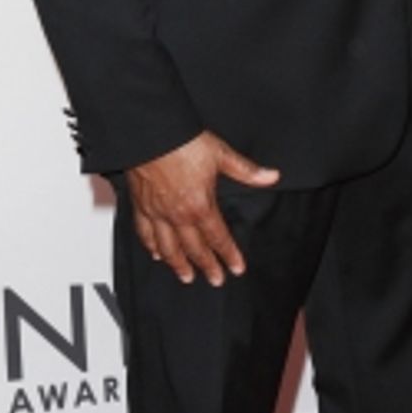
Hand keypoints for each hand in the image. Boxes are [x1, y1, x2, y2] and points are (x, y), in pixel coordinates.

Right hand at [128, 131, 279, 285]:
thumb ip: (247, 171)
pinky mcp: (141, 206)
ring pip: (168, 248)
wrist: (151, 133)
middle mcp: (178, 215)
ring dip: (178, 265)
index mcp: (200, 206)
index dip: (229, 255)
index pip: (219, 238)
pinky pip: (145, 233)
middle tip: (215, 279)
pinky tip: (155, 253)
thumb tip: (271, 176)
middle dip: (206, 267)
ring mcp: (157, 213)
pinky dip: (151, 246)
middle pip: (194, 249)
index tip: (236, 268)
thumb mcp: (221, 155)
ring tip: (186, 276)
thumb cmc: (182, 142)